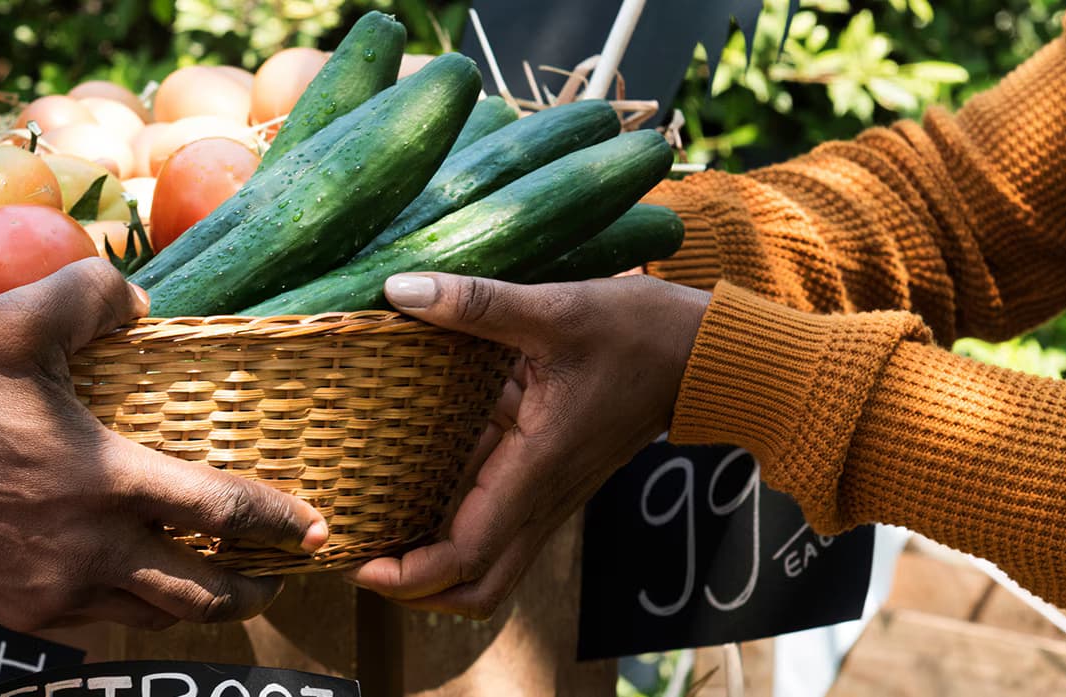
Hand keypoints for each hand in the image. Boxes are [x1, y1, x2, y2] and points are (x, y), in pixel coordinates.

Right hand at [0, 259, 327, 630]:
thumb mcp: (17, 320)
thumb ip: (93, 293)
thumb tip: (142, 297)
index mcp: (108, 481)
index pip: (219, 510)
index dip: (275, 519)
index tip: (312, 524)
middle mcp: (93, 550)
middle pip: (201, 589)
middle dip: (252, 587)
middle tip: (281, 574)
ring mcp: (57, 588)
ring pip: (152, 614)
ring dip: (197, 604)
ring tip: (223, 590)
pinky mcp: (22, 609)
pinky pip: (99, 619)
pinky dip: (133, 607)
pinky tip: (136, 587)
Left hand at [351, 272, 707, 615]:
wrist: (704, 352)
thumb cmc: (640, 332)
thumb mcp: (555, 308)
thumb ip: (476, 302)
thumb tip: (401, 289)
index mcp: (537, 469)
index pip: (468, 555)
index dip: (411, 576)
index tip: (362, 566)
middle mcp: (542, 495)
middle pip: (478, 588)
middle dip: (418, 592)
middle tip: (361, 562)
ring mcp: (548, 491)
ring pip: (489, 563)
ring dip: (435, 565)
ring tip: (376, 533)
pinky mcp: (550, 474)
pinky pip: (498, 521)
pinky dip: (453, 523)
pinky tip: (412, 486)